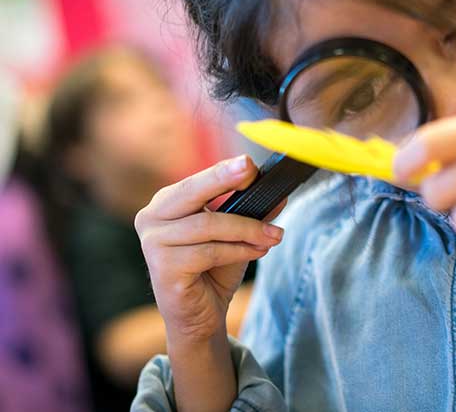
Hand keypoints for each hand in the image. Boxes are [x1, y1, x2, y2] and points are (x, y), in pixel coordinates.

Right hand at [135, 155, 285, 342]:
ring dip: (248, 229)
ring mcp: (152, 243)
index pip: (196, 180)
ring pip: (208, 225)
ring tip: (274, 236)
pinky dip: (239, 251)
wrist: (199, 316)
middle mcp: (151, 218)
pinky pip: (209, 252)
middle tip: (251, 172)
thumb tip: (279, 195)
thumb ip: (253, 213)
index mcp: (166, 203)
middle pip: (192, 192)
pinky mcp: (163, 268)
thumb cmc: (214, 270)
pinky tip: (258, 251)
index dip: (222, 171)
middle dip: (224, 180)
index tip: (248, 164)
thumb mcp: (238, 235)